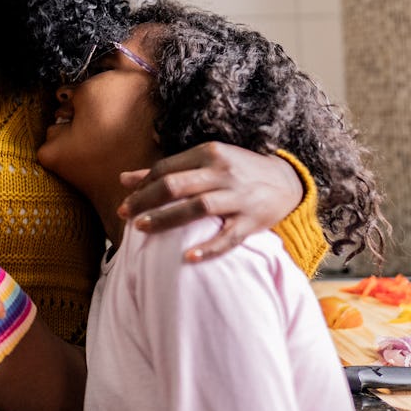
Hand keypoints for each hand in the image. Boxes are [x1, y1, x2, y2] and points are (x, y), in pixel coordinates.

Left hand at [116, 142, 302, 262]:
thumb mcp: (205, 162)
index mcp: (209, 153)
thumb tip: (124, 179)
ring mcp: (238, 196)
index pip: (167, 168)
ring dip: (167, 218)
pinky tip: (187, 257)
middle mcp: (223, 172)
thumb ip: (166, 170)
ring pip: (198, 207)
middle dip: (146, 201)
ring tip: (142, 228)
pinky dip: (208, 248)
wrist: (286, 181)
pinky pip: (228, 236)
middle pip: (176, 185)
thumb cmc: (236, 171)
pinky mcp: (252, 220)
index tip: (125, 201)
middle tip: (125, 216)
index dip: (142, 186)